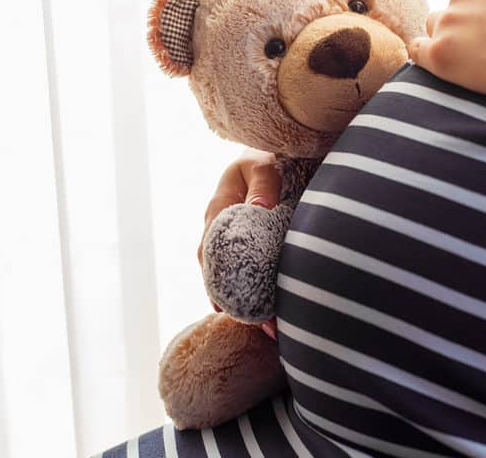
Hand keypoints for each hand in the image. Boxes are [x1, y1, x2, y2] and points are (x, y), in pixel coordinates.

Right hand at [199, 148, 280, 339]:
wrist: (272, 153)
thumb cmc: (266, 155)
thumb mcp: (263, 163)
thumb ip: (263, 183)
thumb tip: (259, 209)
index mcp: (218, 210)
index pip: (210, 252)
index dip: (216, 282)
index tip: (228, 308)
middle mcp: (221, 230)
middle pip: (221, 274)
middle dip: (238, 303)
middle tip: (261, 328)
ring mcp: (235, 240)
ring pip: (237, 278)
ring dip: (251, 304)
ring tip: (272, 332)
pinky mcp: (251, 246)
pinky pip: (252, 274)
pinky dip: (261, 294)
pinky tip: (276, 316)